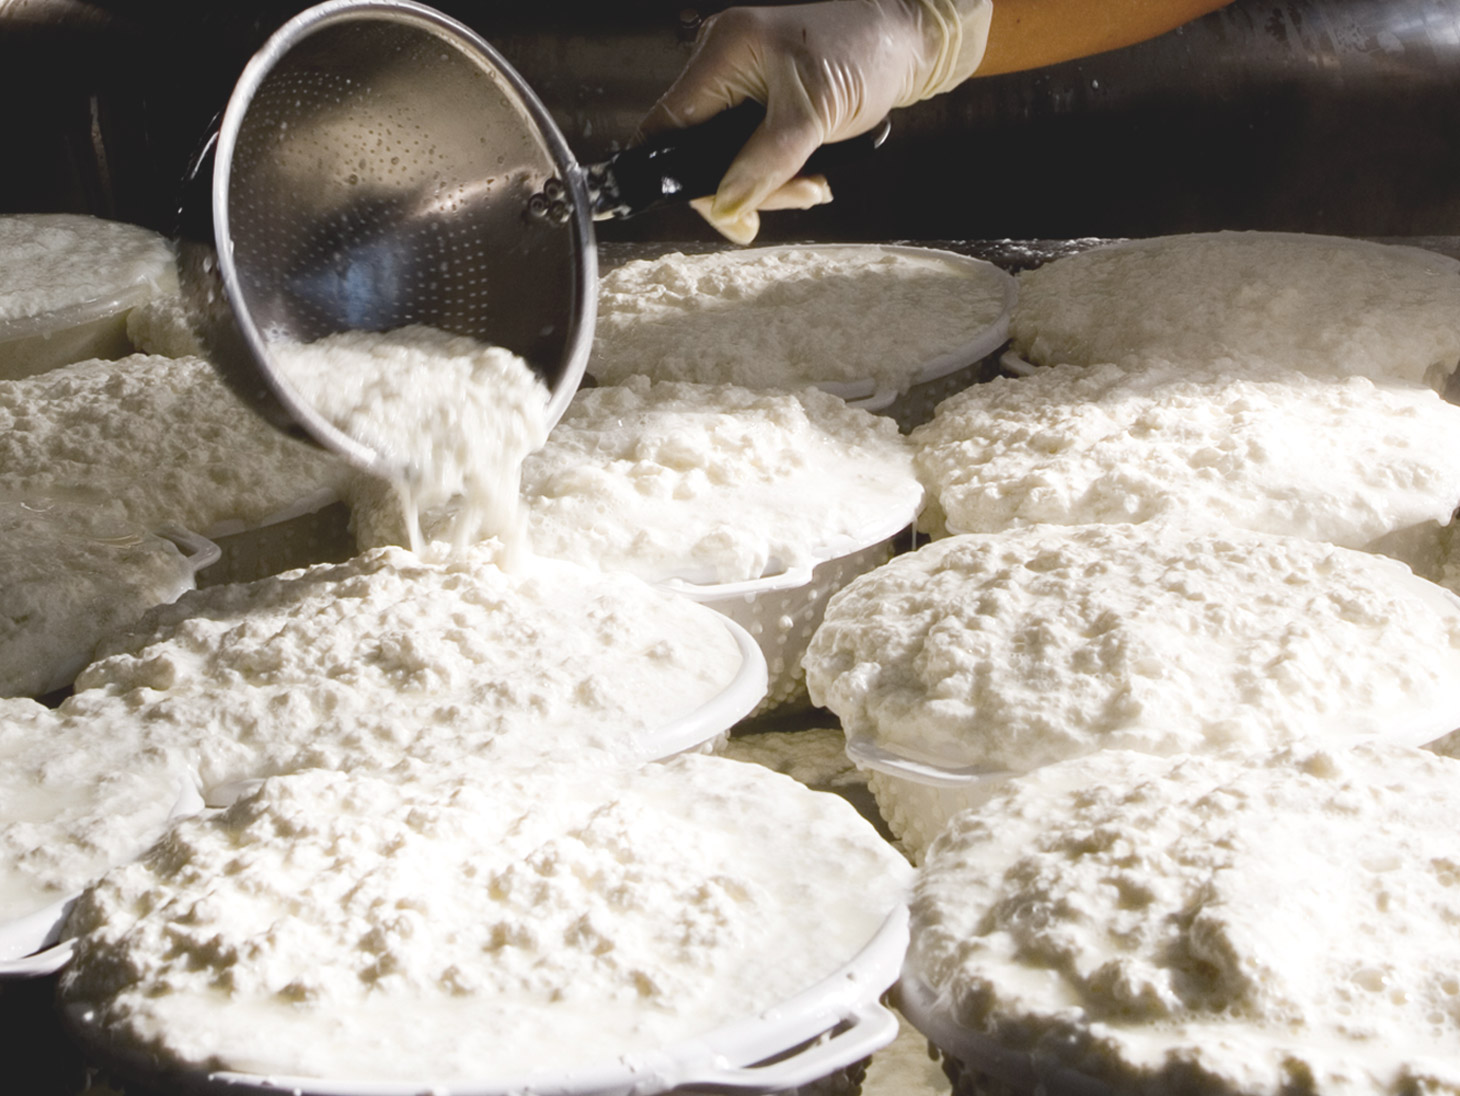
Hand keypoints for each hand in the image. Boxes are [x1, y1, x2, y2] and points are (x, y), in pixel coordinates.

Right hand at [640, 0, 991, 242]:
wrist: (906, 40)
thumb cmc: (866, 53)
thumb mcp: (814, 114)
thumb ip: (765, 163)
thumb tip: (724, 208)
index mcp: (721, 54)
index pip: (667, 129)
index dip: (684, 179)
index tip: (724, 214)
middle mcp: (721, 66)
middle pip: (699, 153)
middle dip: (743, 188)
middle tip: (794, 196)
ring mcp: (740, 84)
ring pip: (729, 161)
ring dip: (770, 186)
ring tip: (812, 186)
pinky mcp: (762, 102)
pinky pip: (752, 153)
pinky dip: (780, 174)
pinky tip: (811, 175)